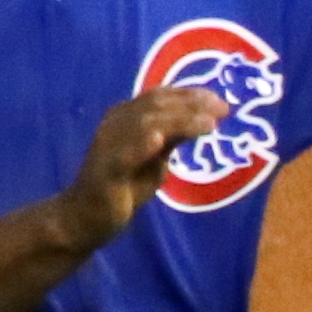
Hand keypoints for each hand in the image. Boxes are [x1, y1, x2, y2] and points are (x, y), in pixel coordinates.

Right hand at [63, 84, 226, 245]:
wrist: (88, 216)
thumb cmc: (125, 186)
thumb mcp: (157, 158)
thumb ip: (175, 138)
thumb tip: (206, 119)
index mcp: (126, 117)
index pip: (158, 96)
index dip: (189, 94)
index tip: (219, 100)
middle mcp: (115, 124)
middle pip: (155, 106)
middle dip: (191, 105)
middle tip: (223, 109)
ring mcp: (109, 146)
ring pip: (144, 125)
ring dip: (179, 121)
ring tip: (209, 124)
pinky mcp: (106, 171)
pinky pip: (123, 155)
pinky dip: (141, 145)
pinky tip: (160, 140)